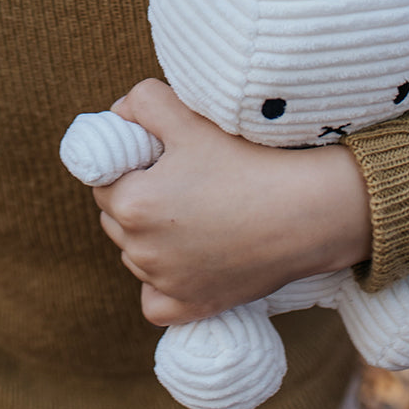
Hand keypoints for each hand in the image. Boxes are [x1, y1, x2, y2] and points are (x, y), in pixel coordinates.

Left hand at [92, 79, 372, 326]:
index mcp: (132, 204)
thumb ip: (141, 102)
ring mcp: (167, 283)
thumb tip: (118, 114)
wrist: (306, 210)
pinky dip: (162, 285)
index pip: (102, 179)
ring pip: (135, 256)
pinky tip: (185, 262)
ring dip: (150, 237)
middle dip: (135, 198)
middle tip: (180, 182)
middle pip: (115, 219)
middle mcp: (142, 251)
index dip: (127, 165)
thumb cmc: (247, 160)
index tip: (160, 158)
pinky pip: (155, 301)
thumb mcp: (188, 116)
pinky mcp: (193, 306)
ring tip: (195, 213)